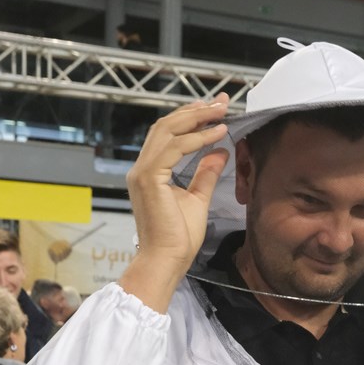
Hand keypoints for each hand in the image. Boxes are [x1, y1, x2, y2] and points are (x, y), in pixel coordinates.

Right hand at [120, 94, 230, 311]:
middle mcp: (141, 168)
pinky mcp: (149, 178)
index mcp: (150, 172)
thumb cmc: (178, 239)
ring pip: (168, 130)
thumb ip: (205, 174)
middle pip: (167, 125)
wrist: (165, 261)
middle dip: (196, 111)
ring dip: (197, 118)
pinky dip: (197, 138)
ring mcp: (143, 172)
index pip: (169, 134)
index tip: (216, 110)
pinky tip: (217, 134)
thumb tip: (220, 151)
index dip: (192, 118)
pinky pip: (174, 148)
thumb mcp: (197, 199)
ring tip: (221, 113)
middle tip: (222, 103)